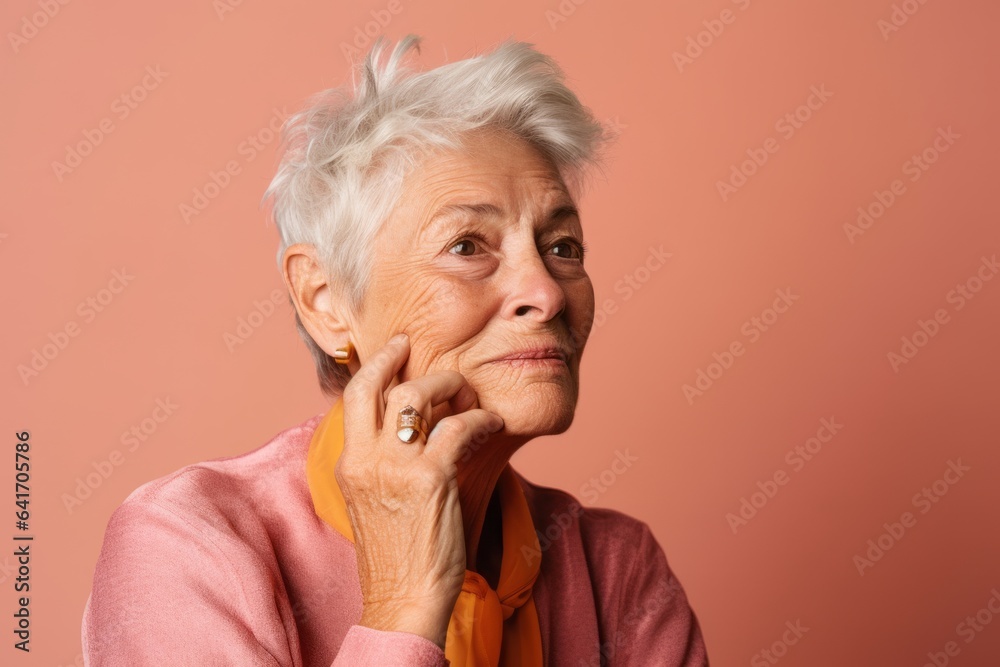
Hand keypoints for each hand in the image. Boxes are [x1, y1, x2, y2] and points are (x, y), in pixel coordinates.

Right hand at [335, 333, 504, 648]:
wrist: (403, 600)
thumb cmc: (396, 556)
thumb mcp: (371, 502)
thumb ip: (381, 463)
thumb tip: (408, 426)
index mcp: (349, 465)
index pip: (356, 397)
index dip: (377, 365)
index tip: (395, 349)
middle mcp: (365, 460)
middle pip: (377, 385)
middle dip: (403, 361)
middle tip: (429, 358)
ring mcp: (396, 468)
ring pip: (418, 396)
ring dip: (450, 387)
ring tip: (470, 396)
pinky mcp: (431, 479)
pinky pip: (460, 427)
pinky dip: (482, 419)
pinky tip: (493, 423)